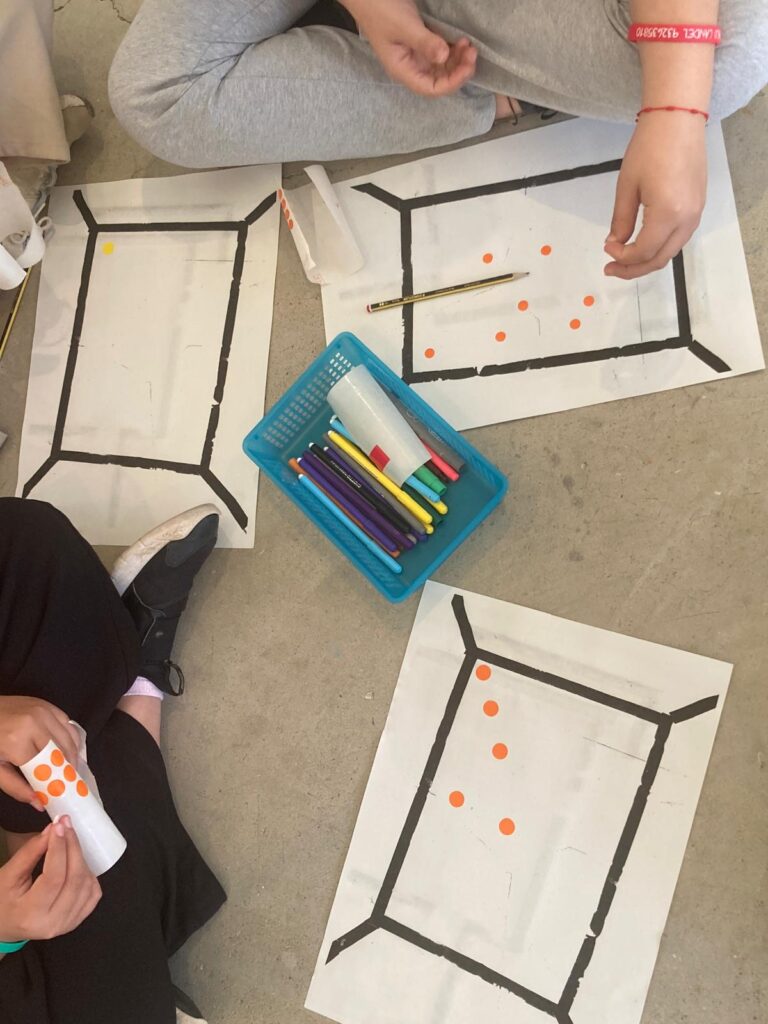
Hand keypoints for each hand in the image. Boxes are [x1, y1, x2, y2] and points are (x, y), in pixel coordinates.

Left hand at [0, 697, 79, 808]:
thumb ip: (15, 787)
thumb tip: (38, 802)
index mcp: (17, 741)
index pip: (45, 768)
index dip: (54, 783)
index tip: (59, 794)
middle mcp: (34, 723)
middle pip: (62, 753)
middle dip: (67, 770)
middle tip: (67, 783)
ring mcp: (42, 711)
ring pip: (70, 738)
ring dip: (73, 755)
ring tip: (71, 768)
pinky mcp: (46, 704)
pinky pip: (68, 723)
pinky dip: (72, 737)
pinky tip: (70, 749)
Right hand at [0, 817, 100, 941]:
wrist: (5, 924)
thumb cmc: (2, 900)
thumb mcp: (8, 876)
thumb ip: (30, 852)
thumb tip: (53, 830)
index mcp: (30, 914)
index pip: (53, 877)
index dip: (59, 848)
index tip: (58, 826)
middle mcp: (52, 923)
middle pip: (74, 879)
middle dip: (73, 847)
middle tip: (66, 826)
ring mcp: (67, 924)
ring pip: (87, 884)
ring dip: (81, 858)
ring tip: (69, 842)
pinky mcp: (77, 920)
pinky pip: (93, 893)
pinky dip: (89, 874)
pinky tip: (77, 863)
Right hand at [344, 0, 476, 96]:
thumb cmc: (380, 9)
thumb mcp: (404, 26)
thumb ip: (425, 43)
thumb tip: (444, 57)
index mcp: (403, 70)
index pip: (431, 89)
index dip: (452, 82)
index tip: (467, 66)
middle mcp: (411, 67)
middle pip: (440, 80)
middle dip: (458, 70)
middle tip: (472, 52)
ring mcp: (416, 55)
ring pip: (442, 67)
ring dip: (457, 60)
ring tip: (468, 44)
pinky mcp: (420, 42)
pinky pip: (440, 53)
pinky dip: (452, 49)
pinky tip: (460, 40)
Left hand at [604, 114, 706, 279]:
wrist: (678, 120)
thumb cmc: (649, 148)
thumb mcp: (627, 187)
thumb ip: (621, 220)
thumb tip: (615, 243)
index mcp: (668, 214)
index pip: (643, 252)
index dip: (622, 258)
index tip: (606, 249)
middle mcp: (687, 219)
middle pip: (659, 259)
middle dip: (633, 269)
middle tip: (611, 268)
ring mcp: (696, 213)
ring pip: (671, 251)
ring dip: (647, 260)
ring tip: (624, 259)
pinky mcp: (698, 206)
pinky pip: (679, 238)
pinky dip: (660, 247)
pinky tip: (643, 243)